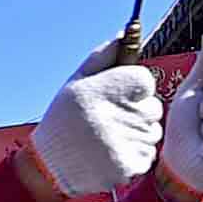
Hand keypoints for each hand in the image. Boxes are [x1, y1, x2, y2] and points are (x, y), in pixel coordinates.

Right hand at [26, 57, 164, 201]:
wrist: (48, 166)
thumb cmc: (63, 120)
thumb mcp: (75, 83)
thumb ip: (102, 57)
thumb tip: (123, 35)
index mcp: (103, 89)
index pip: (145, 80)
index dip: (134, 88)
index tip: (119, 96)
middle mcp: (116, 114)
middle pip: (153, 106)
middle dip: (138, 112)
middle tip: (112, 120)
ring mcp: (125, 141)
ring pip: (153, 131)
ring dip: (138, 134)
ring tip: (110, 138)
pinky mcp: (129, 164)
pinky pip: (149, 154)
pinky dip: (136, 155)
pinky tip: (113, 154)